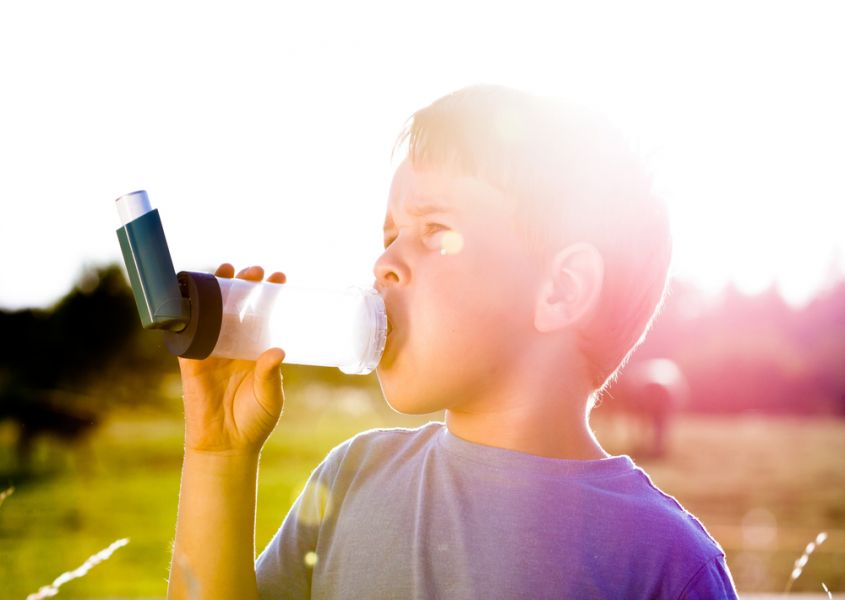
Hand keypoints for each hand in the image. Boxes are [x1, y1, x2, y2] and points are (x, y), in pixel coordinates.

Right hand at [177, 263, 286, 454]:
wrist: (226, 445)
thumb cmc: (254, 421)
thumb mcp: (271, 396)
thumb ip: (272, 374)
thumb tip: (277, 351)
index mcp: (256, 349)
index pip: (263, 314)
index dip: (269, 294)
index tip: (280, 277)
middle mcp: (234, 344)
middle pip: (237, 306)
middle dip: (244, 285)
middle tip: (256, 271)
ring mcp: (212, 350)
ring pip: (211, 312)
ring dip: (217, 289)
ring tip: (229, 270)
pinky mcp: (191, 360)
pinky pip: (187, 332)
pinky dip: (187, 313)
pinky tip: (192, 294)